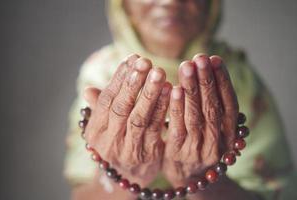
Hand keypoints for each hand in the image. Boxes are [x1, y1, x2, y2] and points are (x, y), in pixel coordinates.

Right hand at [84, 54, 171, 185]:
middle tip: (145, 61)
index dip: (119, 78)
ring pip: (139, 117)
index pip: (106, 100)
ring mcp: (129, 148)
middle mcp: (109, 140)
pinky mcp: (148, 153)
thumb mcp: (103, 127)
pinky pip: (156, 128)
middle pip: (122, 107)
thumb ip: (99, 108)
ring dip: (150, 93)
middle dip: (134, 83)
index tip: (131, 59)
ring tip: (158, 72)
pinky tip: (170, 91)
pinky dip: (163, 108)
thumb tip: (88, 90)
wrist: (128, 175)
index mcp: (96, 130)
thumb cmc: (117, 141)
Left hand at [163, 54, 238, 185]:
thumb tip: (210, 73)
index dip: (223, 80)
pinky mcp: (178, 152)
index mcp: (229, 132)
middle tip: (200, 57)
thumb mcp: (215, 128)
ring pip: (196, 115)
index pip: (229, 103)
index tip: (215, 59)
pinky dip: (177, 108)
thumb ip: (214, 106)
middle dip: (207, 80)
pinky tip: (174, 90)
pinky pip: (178, 128)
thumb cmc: (202, 144)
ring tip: (187, 66)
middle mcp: (217, 140)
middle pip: (213, 106)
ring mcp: (198, 147)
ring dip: (192, 89)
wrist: (190, 177)